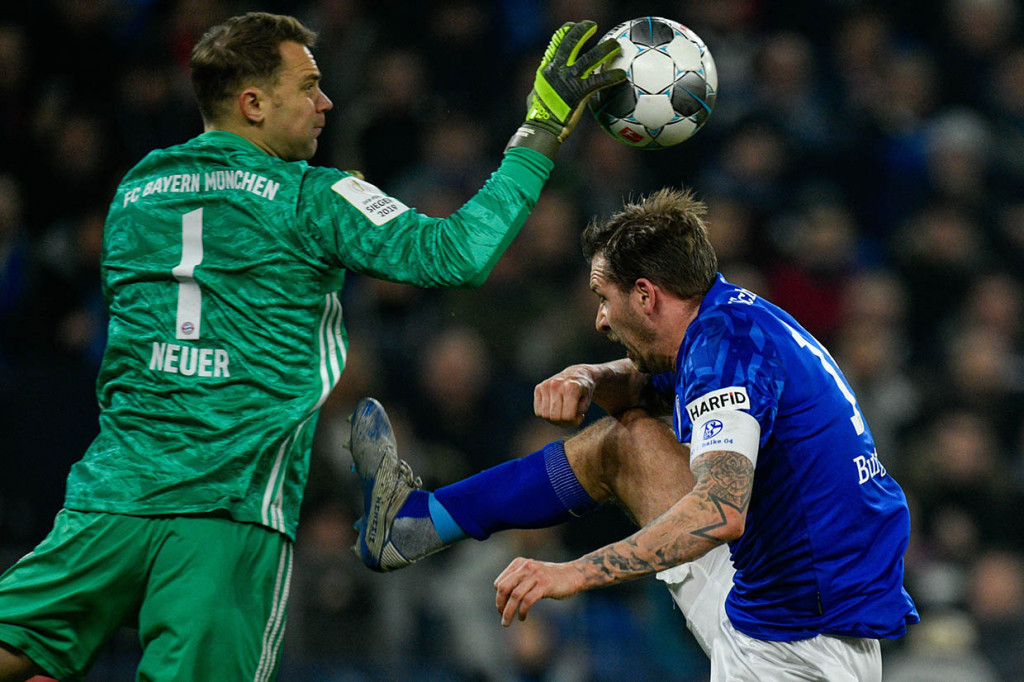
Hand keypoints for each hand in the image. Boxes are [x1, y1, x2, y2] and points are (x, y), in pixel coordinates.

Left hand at [494, 557, 584, 625]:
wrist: (572, 575)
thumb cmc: (550, 578)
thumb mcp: (531, 574)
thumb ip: (517, 581)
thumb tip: (501, 599)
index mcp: (519, 564)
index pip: (500, 583)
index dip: (499, 597)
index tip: (502, 608)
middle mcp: (525, 567)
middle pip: (504, 588)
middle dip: (500, 605)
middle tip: (501, 616)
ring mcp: (535, 575)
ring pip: (515, 596)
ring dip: (508, 612)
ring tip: (506, 622)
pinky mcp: (545, 585)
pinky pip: (528, 600)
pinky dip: (522, 611)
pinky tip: (522, 617)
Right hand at [507, 21, 625, 157]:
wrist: (541, 128)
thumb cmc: (539, 117)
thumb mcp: (537, 96)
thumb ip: (545, 87)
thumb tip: (544, 87)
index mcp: (547, 69)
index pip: (556, 44)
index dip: (565, 33)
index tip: (573, 26)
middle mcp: (556, 70)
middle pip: (570, 43)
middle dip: (582, 31)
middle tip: (593, 26)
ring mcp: (567, 80)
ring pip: (589, 59)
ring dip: (604, 49)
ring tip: (615, 45)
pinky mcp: (578, 92)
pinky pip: (598, 81)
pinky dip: (610, 77)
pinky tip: (621, 75)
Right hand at [534, 364, 595, 426]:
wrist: (576, 374)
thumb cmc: (583, 392)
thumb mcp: (587, 404)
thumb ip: (578, 415)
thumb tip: (563, 419)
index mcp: (571, 387)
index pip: (568, 416)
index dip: (574, 421)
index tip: (580, 416)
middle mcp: (556, 384)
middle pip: (555, 417)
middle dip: (564, 422)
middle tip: (571, 417)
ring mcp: (546, 385)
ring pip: (545, 416)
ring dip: (555, 419)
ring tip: (563, 412)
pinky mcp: (538, 388)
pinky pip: (538, 412)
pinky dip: (546, 414)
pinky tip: (555, 409)